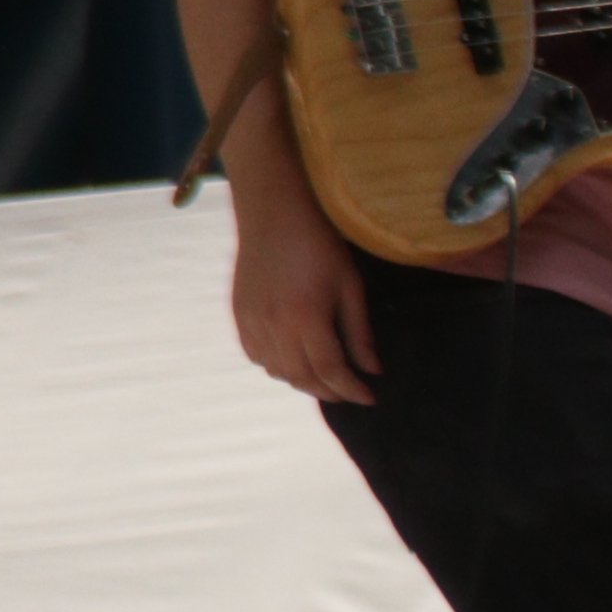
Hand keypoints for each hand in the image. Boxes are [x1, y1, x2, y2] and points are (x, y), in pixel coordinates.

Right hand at [228, 175, 378, 404]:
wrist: (273, 215)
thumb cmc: (319, 245)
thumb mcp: (350, 286)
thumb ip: (359, 333)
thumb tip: (372, 370)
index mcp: (306, 318)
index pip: (330, 371)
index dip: (352, 389)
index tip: (370, 397)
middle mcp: (274, 326)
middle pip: (302, 378)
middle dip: (330, 392)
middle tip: (349, 391)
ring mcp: (251, 322)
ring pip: (277, 371)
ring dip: (302, 381)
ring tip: (323, 377)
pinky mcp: (238, 315)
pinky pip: (256, 356)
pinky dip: (276, 366)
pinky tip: (292, 358)